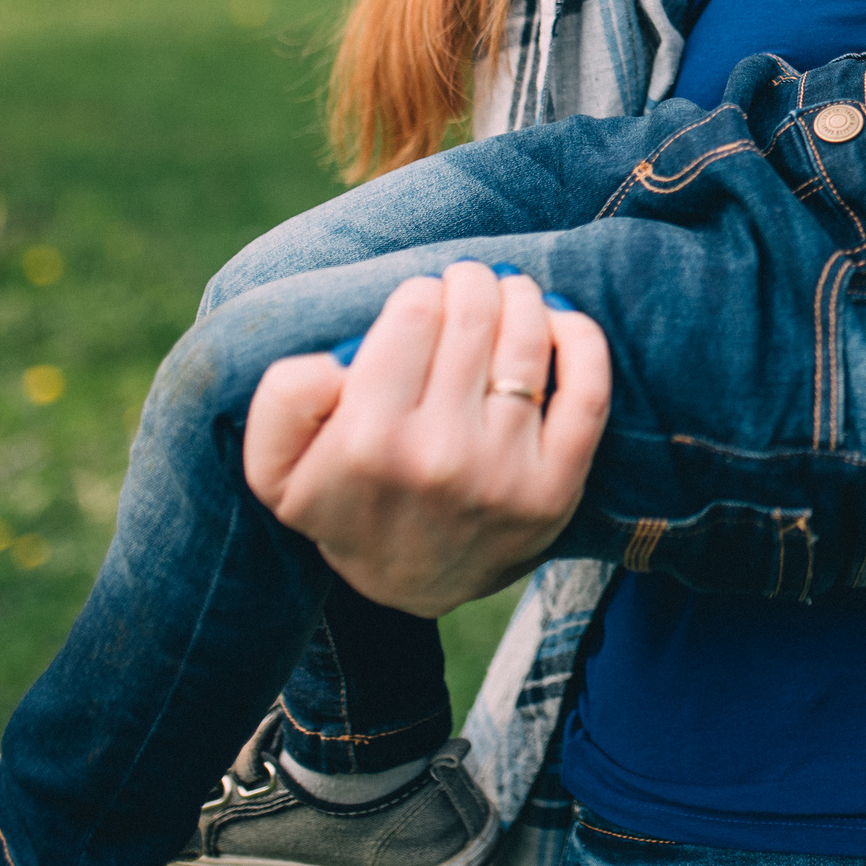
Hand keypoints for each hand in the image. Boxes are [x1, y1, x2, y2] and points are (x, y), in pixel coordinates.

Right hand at [244, 261, 611, 616]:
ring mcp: (505, 473)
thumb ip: (283, 399)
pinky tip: (558, 321)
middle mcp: (440, 456)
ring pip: (528, 342)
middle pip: (474, 318)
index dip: (420, 293)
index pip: (414, 315)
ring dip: (520, 299)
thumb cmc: (346, 502)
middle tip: (467, 283)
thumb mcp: (277, 466)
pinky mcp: (557, 487)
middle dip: (471, 283)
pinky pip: (587, 391)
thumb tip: (339, 360)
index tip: (421, 300)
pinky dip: (581, 340)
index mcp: (369, 441)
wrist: (412, 582)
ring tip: (506, 294)